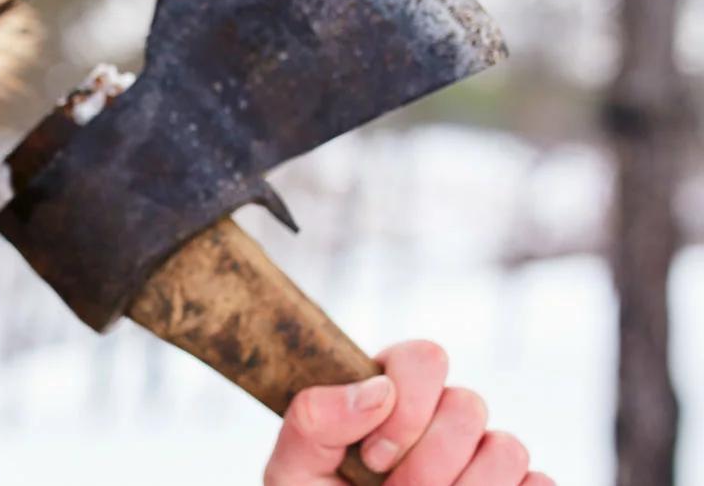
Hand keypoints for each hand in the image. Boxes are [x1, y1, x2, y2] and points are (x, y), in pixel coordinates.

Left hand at [263, 340, 552, 485]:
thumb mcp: (294, 471)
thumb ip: (313, 422)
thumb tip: (377, 390)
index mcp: (387, 395)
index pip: (425, 358)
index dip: (408, 407)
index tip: (374, 456)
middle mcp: (440, 419)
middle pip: (470, 404)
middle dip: (430, 460)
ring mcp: (481, 458)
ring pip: (508, 448)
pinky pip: (538, 483)